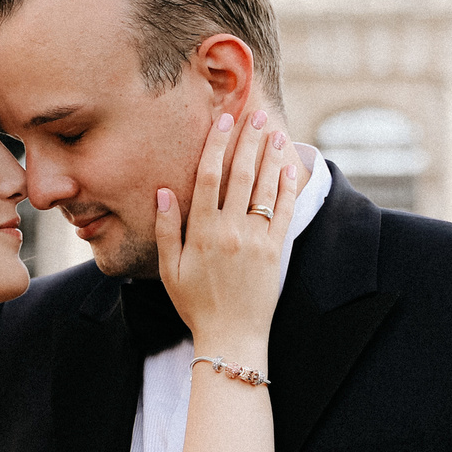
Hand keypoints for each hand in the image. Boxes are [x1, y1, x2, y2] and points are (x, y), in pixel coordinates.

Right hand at [157, 109, 298, 355]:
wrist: (231, 337)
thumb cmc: (195, 304)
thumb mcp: (169, 269)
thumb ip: (166, 229)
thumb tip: (162, 191)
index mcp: (202, 231)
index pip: (209, 177)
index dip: (216, 145)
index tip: (222, 122)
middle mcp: (231, 230)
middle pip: (241, 174)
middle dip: (248, 141)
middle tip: (255, 114)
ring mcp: (256, 240)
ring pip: (264, 188)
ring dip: (270, 157)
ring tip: (275, 131)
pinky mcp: (275, 251)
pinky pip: (282, 212)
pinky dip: (286, 188)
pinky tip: (289, 167)